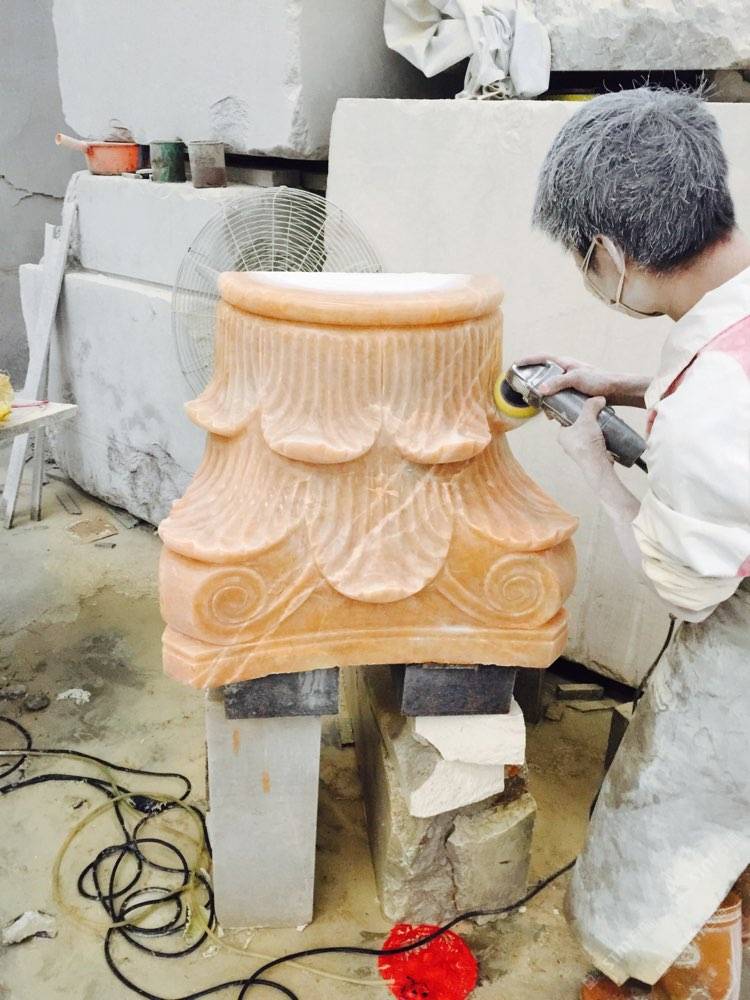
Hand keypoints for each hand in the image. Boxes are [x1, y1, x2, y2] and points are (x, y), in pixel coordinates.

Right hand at [514, 354, 648, 407]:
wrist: (617, 391)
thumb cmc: (599, 380)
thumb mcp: (577, 379)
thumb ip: (558, 383)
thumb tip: (541, 390)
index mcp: (565, 363)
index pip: (543, 358)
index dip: (529, 360)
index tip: (516, 365)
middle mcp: (566, 371)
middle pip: (544, 374)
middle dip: (535, 383)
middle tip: (527, 392)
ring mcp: (570, 382)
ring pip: (551, 389)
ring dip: (546, 399)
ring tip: (543, 408)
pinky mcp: (574, 393)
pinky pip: (559, 398)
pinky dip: (554, 405)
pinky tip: (554, 414)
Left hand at [558, 396, 612, 489]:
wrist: (597, 464)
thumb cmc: (587, 443)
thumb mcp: (587, 419)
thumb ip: (591, 406)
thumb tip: (599, 398)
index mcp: (562, 435)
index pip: (566, 418)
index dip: (575, 410)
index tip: (585, 405)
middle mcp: (568, 443)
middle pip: (579, 425)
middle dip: (589, 418)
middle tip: (598, 411)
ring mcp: (579, 449)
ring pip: (587, 433)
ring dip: (596, 427)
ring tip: (604, 419)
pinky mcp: (590, 454)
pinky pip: (595, 441)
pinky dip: (601, 436)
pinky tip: (608, 431)